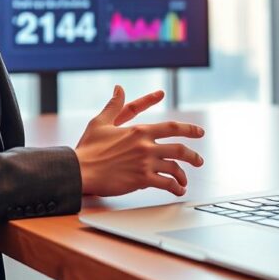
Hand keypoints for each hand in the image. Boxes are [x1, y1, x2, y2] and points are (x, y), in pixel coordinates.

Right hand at [75, 85, 204, 196]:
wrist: (80, 170)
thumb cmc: (88, 148)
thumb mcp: (100, 122)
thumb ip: (114, 105)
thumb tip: (119, 88)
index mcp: (139, 130)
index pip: (171, 127)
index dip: (188, 128)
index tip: (199, 131)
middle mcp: (146, 145)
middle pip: (179, 148)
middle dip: (193, 155)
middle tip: (199, 160)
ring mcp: (145, 162)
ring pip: (175, 167)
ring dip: (184, 175)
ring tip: (185, 180)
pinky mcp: (141, 179)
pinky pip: (166, 184)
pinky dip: (175, 187)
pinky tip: (177, 190)